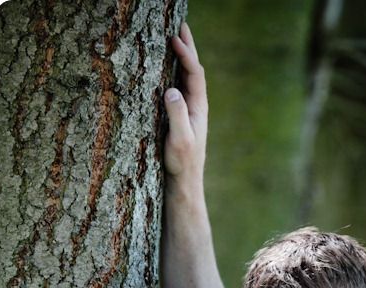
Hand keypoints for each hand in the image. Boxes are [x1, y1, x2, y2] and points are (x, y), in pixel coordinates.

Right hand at [163, 23, 207, 188]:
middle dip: (188, 48)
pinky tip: (166, 70)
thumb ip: (176, 115)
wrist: (184, 182)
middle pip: (194, 71)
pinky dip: (173, 73)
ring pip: (186, 78)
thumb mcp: (179, 140)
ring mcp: (188, 112)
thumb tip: (170, 90)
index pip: (195, 74)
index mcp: (198, 108)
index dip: (186, 54)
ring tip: (174, 40)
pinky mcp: (180, 118)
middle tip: (180, 26)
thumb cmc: (182, 163)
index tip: (175, 38)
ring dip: (181, 58)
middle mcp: (195, 106)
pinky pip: (178, 88)